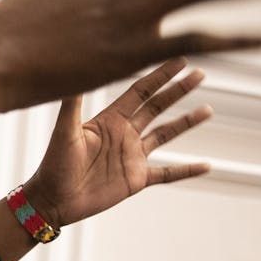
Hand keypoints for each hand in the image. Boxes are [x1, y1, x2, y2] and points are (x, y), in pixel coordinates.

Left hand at [23, 58, 211, 227]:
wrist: (52, 200)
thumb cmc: (53, 165)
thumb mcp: (64, 132)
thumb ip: (72, 105)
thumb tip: (75, 73)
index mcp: (109, 119)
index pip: (139, 91)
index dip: (159, 75)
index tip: (179, 59)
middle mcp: (123, 134)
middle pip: (157, 107)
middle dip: (178, 91)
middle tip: (200, 74)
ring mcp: (132, 156)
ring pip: (166, 134)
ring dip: (186, 123)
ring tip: (208, 110)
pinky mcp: (136, 179)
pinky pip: (168, 173)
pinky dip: (187, 170)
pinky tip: (207, 166)